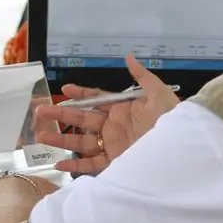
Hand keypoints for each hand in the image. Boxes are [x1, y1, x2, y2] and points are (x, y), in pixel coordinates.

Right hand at [33, 55, 179, 173]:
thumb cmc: (174, 121)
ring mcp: (113, 145)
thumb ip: (142, 76)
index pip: (96, 99)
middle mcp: (114, 126)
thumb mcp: (159, 94)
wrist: (182, 150)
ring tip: (41, 136)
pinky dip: (76, 166)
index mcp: (123, 108)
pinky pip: (92, 165)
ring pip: (81, 142)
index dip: (80, 95)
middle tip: (40, 112)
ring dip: (61, 139)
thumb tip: (128, 57)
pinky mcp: (115, 163)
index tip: (63, 90)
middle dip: (61, 116)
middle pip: (82, 120)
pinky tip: (59, 163)